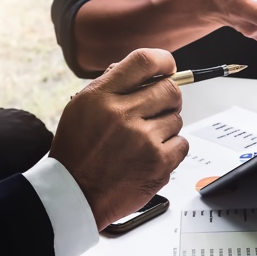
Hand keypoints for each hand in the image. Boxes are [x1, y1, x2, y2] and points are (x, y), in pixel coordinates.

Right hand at [50, 48, 188, 229]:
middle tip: (158, 109)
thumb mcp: (81, 108)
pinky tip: (150, 155)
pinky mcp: (158, 163)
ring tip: (143, 141)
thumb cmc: (78, 152)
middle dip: (168, 98)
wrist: (74, 194)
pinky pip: (182, 143)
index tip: (168, 67)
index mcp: (102, 97)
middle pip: (169, 89)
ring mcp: (143, 139)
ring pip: (176, 118)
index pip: (143, 61)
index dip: (163, 61)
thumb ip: (112, 86)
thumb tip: (144, 71)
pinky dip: (171, 149)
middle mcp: (123, 114)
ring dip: (166, 127)